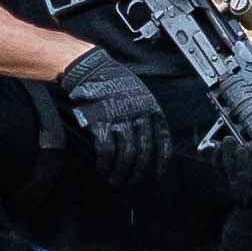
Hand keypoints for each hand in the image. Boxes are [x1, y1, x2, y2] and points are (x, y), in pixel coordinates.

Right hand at [53, 45, 177, 175]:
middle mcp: (139, 114)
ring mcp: (120, 118)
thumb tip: (149, 141)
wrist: (89, 68)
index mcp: (151, 108)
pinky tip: (102, 168)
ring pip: (127, 154)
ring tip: (115, 179)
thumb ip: (145, 115)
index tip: (157, 174)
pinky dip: (106, 163)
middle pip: (144, 152)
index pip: (162, 140)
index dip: (161, 161)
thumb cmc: (113, 82)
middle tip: (130, 181)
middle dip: (137, 172)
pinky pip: (107, 150)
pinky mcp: (101, 121)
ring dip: (121, 172)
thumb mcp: (139, 94)